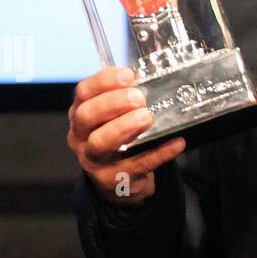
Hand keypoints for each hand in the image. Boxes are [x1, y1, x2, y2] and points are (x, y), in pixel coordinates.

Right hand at [67, 66, 185, 208]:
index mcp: (80, 114)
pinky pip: (137, 165)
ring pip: (101, 142)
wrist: (117, 181)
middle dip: (112, 103)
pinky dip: (158, 153)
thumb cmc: (116, 140)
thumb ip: (123, 100)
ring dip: (124, 127)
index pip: (83, 92)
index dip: (104, 81)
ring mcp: (94, 160)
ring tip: (147, 117)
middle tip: (138, 98)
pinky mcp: (113, 180)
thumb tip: (147, 81)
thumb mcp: (111, 119)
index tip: (128, 76)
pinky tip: (176, 143)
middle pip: (87, 116)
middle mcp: (81, 136)